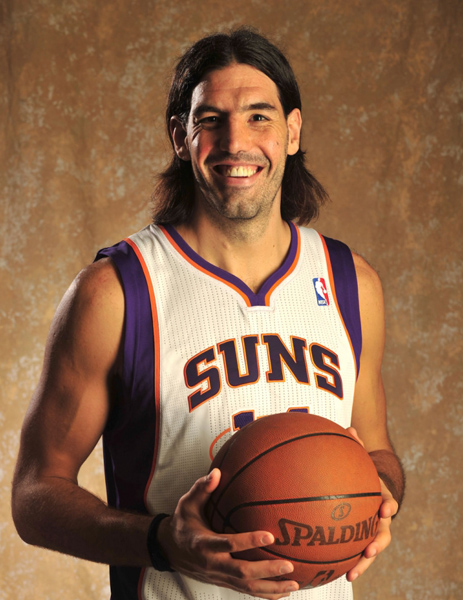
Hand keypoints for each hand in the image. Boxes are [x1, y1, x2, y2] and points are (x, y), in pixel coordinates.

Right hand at [158, 469, 298, 598]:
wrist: (169, 550)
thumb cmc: (182, 523)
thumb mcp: (187, 504)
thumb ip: (202, 488)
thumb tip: (217, 472)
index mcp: (203, 543)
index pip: (229, 544)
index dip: (249, 541)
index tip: (269, 535)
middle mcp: (212, 563)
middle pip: (242, 572)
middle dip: (266, 570)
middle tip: (289, 565)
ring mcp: (218, 576)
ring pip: (246, 587)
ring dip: (271, 587)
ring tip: (294, 584)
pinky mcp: (223, 582)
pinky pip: (245, 591)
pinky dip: (265, 593)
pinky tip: (282, 592)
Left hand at [345, 427, 398, 581]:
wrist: (367, 488)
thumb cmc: (361, 472)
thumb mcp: (360, 459)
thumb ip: (355, 446)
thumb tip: (349, 428)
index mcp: (381, 498)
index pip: (389, 502)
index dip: (388, 505)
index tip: (385, 509)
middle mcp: (380, 518)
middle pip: (384, 534)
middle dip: (378, 544)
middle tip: (369, 549)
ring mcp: (371, 531)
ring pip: (371, 550)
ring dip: (363, 563)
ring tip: (351, 574)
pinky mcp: (361, 540)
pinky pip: (355, 553)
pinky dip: (348, 563)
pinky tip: (332, 572)